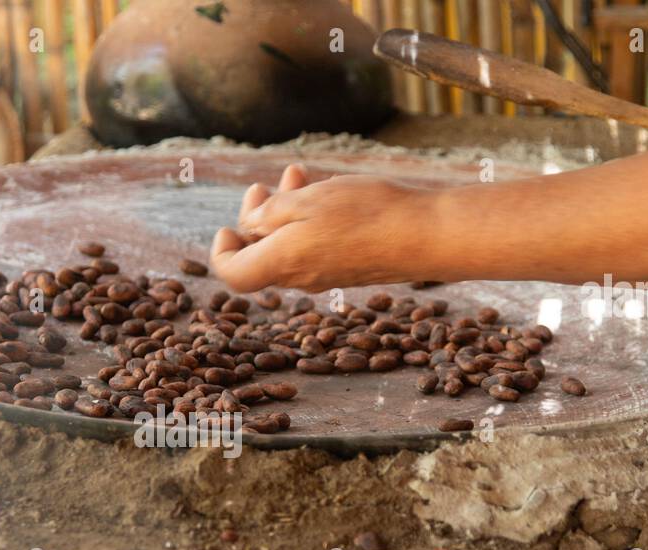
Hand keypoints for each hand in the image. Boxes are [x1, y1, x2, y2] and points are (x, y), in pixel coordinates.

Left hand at [209, 164, 421, 292]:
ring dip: (286, 211)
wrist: (424, 236)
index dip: (222, 251)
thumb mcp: (306, 202)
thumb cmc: (365, 214)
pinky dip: (311, 221)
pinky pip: (317, 247)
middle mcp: (300, 276)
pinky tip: (328, 192)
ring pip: (291, 246)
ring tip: (297, 175)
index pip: (233, 273)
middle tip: (261, 186)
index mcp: (281, 263)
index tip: (227, 227)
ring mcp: (326, 274)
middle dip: (256, 218)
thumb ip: (269, 215)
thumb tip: (250, 226)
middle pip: (261, 255)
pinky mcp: (349, 268)